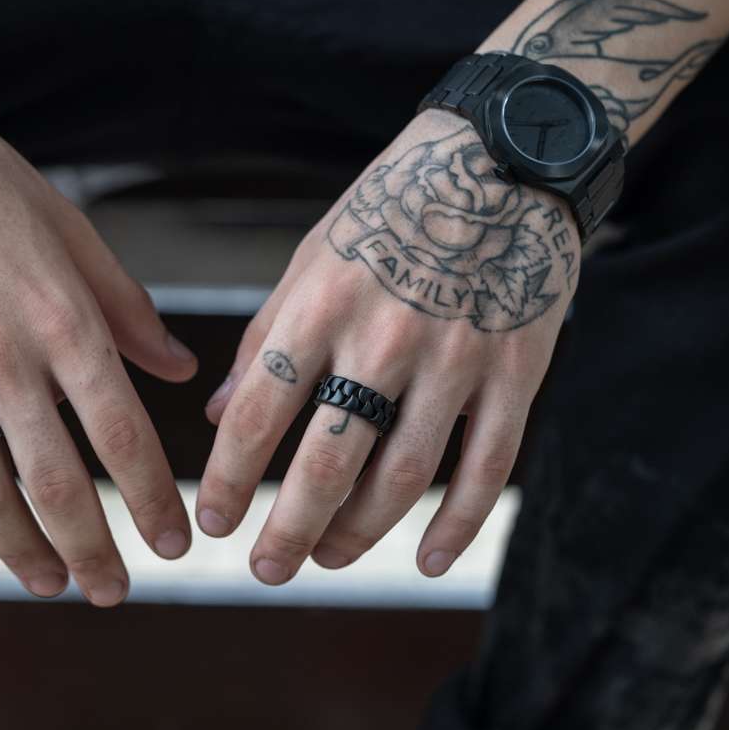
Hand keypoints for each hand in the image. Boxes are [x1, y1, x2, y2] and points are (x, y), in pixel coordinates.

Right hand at [0, 69, 197, 605]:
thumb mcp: (75, 235)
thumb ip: (129, 312)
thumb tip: (181, 371)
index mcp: (65, 322)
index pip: (122, 435)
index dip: (152, 500)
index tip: (176, 543)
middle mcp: (4, 359)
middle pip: (56, 483)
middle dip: (94, 550)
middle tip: (116, 591)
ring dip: (21, 552)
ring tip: (51, 584)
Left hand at [197, 109, 579, 581]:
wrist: (500, 160)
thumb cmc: (388, 209)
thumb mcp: (312, 257)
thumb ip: (266, 336)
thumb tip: (222, 415)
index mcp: (322, 303)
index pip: (262, 409)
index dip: (229, 476)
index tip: (212, 523)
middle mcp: (385, 335)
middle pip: (330, 459)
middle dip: (290, 526)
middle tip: (267, 569)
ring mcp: (457, 357)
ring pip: (404, 475)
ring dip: (360, 531)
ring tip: (328, 557)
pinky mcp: (516, 371)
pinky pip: (488, 466)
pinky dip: (457, 523)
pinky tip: (426, 559)